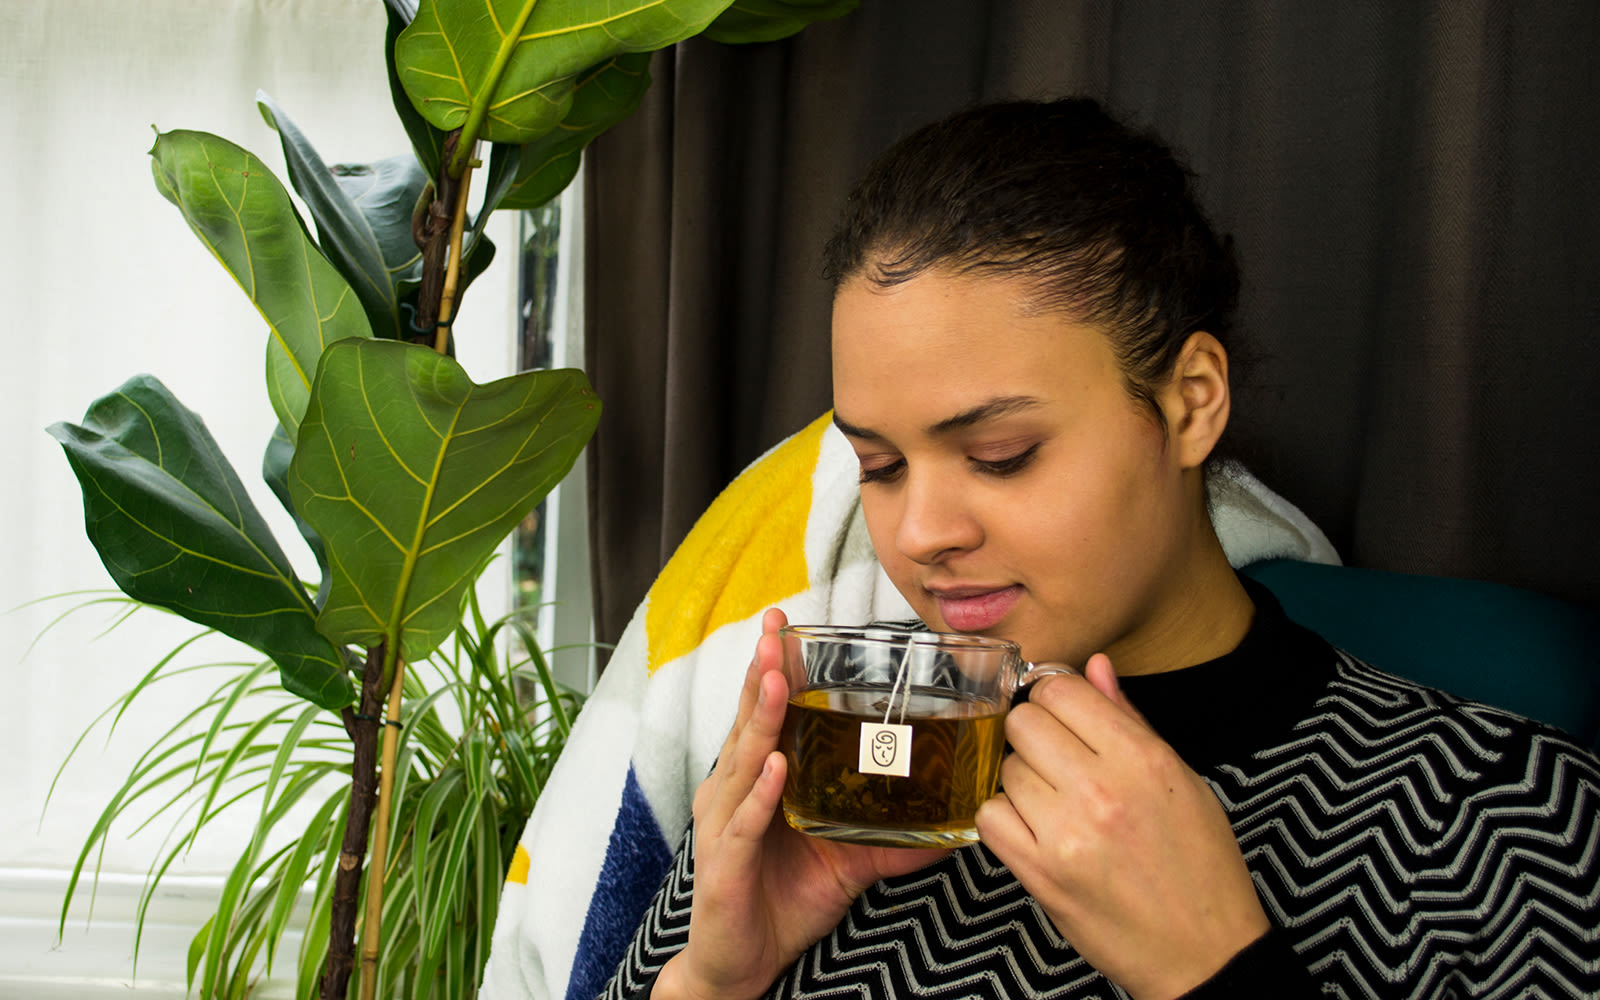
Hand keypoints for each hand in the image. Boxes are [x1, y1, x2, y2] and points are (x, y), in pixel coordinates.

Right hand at [656, 609, 948, 999]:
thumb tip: (954, 827)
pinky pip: (746, 822)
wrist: (743, 966)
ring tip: (776, 680)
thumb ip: (892, 839)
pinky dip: (761, 795)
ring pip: (743, 761)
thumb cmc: (784, 902)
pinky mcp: (723, 863)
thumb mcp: (848, 862)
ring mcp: (725, 825)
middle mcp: (734, 792)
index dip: (773, 671)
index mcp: (757, 781)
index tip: (783, 627)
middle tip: (774, 631)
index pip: (765, 715)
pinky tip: (776, 767)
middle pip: (748, 722)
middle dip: (761, 674)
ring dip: (761, 719)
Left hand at [975, 654, 1269, 999]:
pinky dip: (1005, 820)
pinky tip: (1035, 830)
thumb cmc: (1199, 866)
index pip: (1061, 689)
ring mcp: (1067, 833)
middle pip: (1024, 723)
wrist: (1203, 952)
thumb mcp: (1181, 781)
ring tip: (1059, 805)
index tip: (1062, 715)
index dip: (1055, 697)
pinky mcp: (1040, 874)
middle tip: (1060, 763)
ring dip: (1023, 782)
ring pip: (1005, 768)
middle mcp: (1102, 790)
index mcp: (1143, 759)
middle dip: (1036, 736)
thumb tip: (1093, 666)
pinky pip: (989, 817)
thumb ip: (1130, 719)